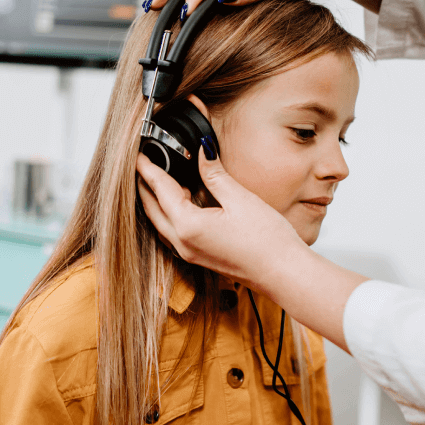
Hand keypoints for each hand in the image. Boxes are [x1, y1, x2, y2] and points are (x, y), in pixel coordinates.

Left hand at [136, 149, 305, 290]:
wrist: (284, 274)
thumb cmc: (267, 240)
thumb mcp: (240, 199)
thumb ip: (215, 174)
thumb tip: (203, 151)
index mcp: (188, 226)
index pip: (160, 190)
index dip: (149, 169)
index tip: (140, 154)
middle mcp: (183, 243)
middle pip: (153, 208)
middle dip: (146, 185)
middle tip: (145, 164)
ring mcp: (190, 254)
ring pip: (161, 223)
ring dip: (157, 202)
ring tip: (160, 180)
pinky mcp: (201, 258)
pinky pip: (174, 234)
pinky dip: (170, 215)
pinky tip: (183, 205)